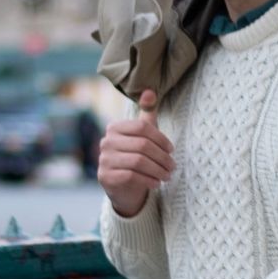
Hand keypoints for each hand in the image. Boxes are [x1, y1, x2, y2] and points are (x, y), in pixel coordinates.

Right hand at [98, 89, 174, 216]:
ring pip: (138, 161)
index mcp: (115, 128)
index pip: (142, 127)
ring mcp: (104, 160)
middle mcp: (106, 142)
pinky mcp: (105, 177)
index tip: (171, 150)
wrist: (123, 187)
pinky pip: (131, 176)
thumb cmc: (135, 156)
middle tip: (173, 166)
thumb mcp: (143, 135)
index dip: (161, 139)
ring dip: (158, 170)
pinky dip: (148, 180)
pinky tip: (156, 183)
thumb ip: (147, 113)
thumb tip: (150, 91)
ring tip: (167, 175)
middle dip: (162, 157)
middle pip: (142, 145)